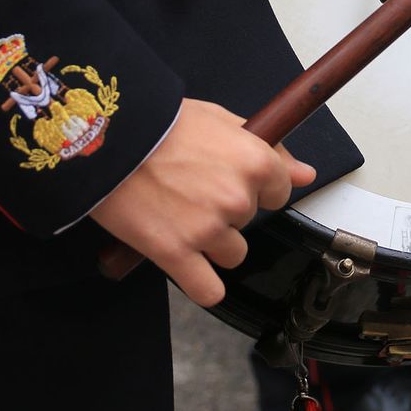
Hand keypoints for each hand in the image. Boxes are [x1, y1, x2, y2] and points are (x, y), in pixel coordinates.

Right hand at [90, 99, 314, 305]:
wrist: (107, 137)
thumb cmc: (159, 124)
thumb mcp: (220, 120)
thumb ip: (269, 151)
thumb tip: (303, 173)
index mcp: (254, 162)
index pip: (279, 192)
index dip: (255, 187)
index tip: (230, 181)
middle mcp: (236, 198)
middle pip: (249, 221)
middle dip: (227, 210)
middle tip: (192, 189)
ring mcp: (207, 229)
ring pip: (232, 254)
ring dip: (213, 243)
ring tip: (181, 217)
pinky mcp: (176, 253)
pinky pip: (208, 290)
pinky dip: (202, 284)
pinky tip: (190, 266)